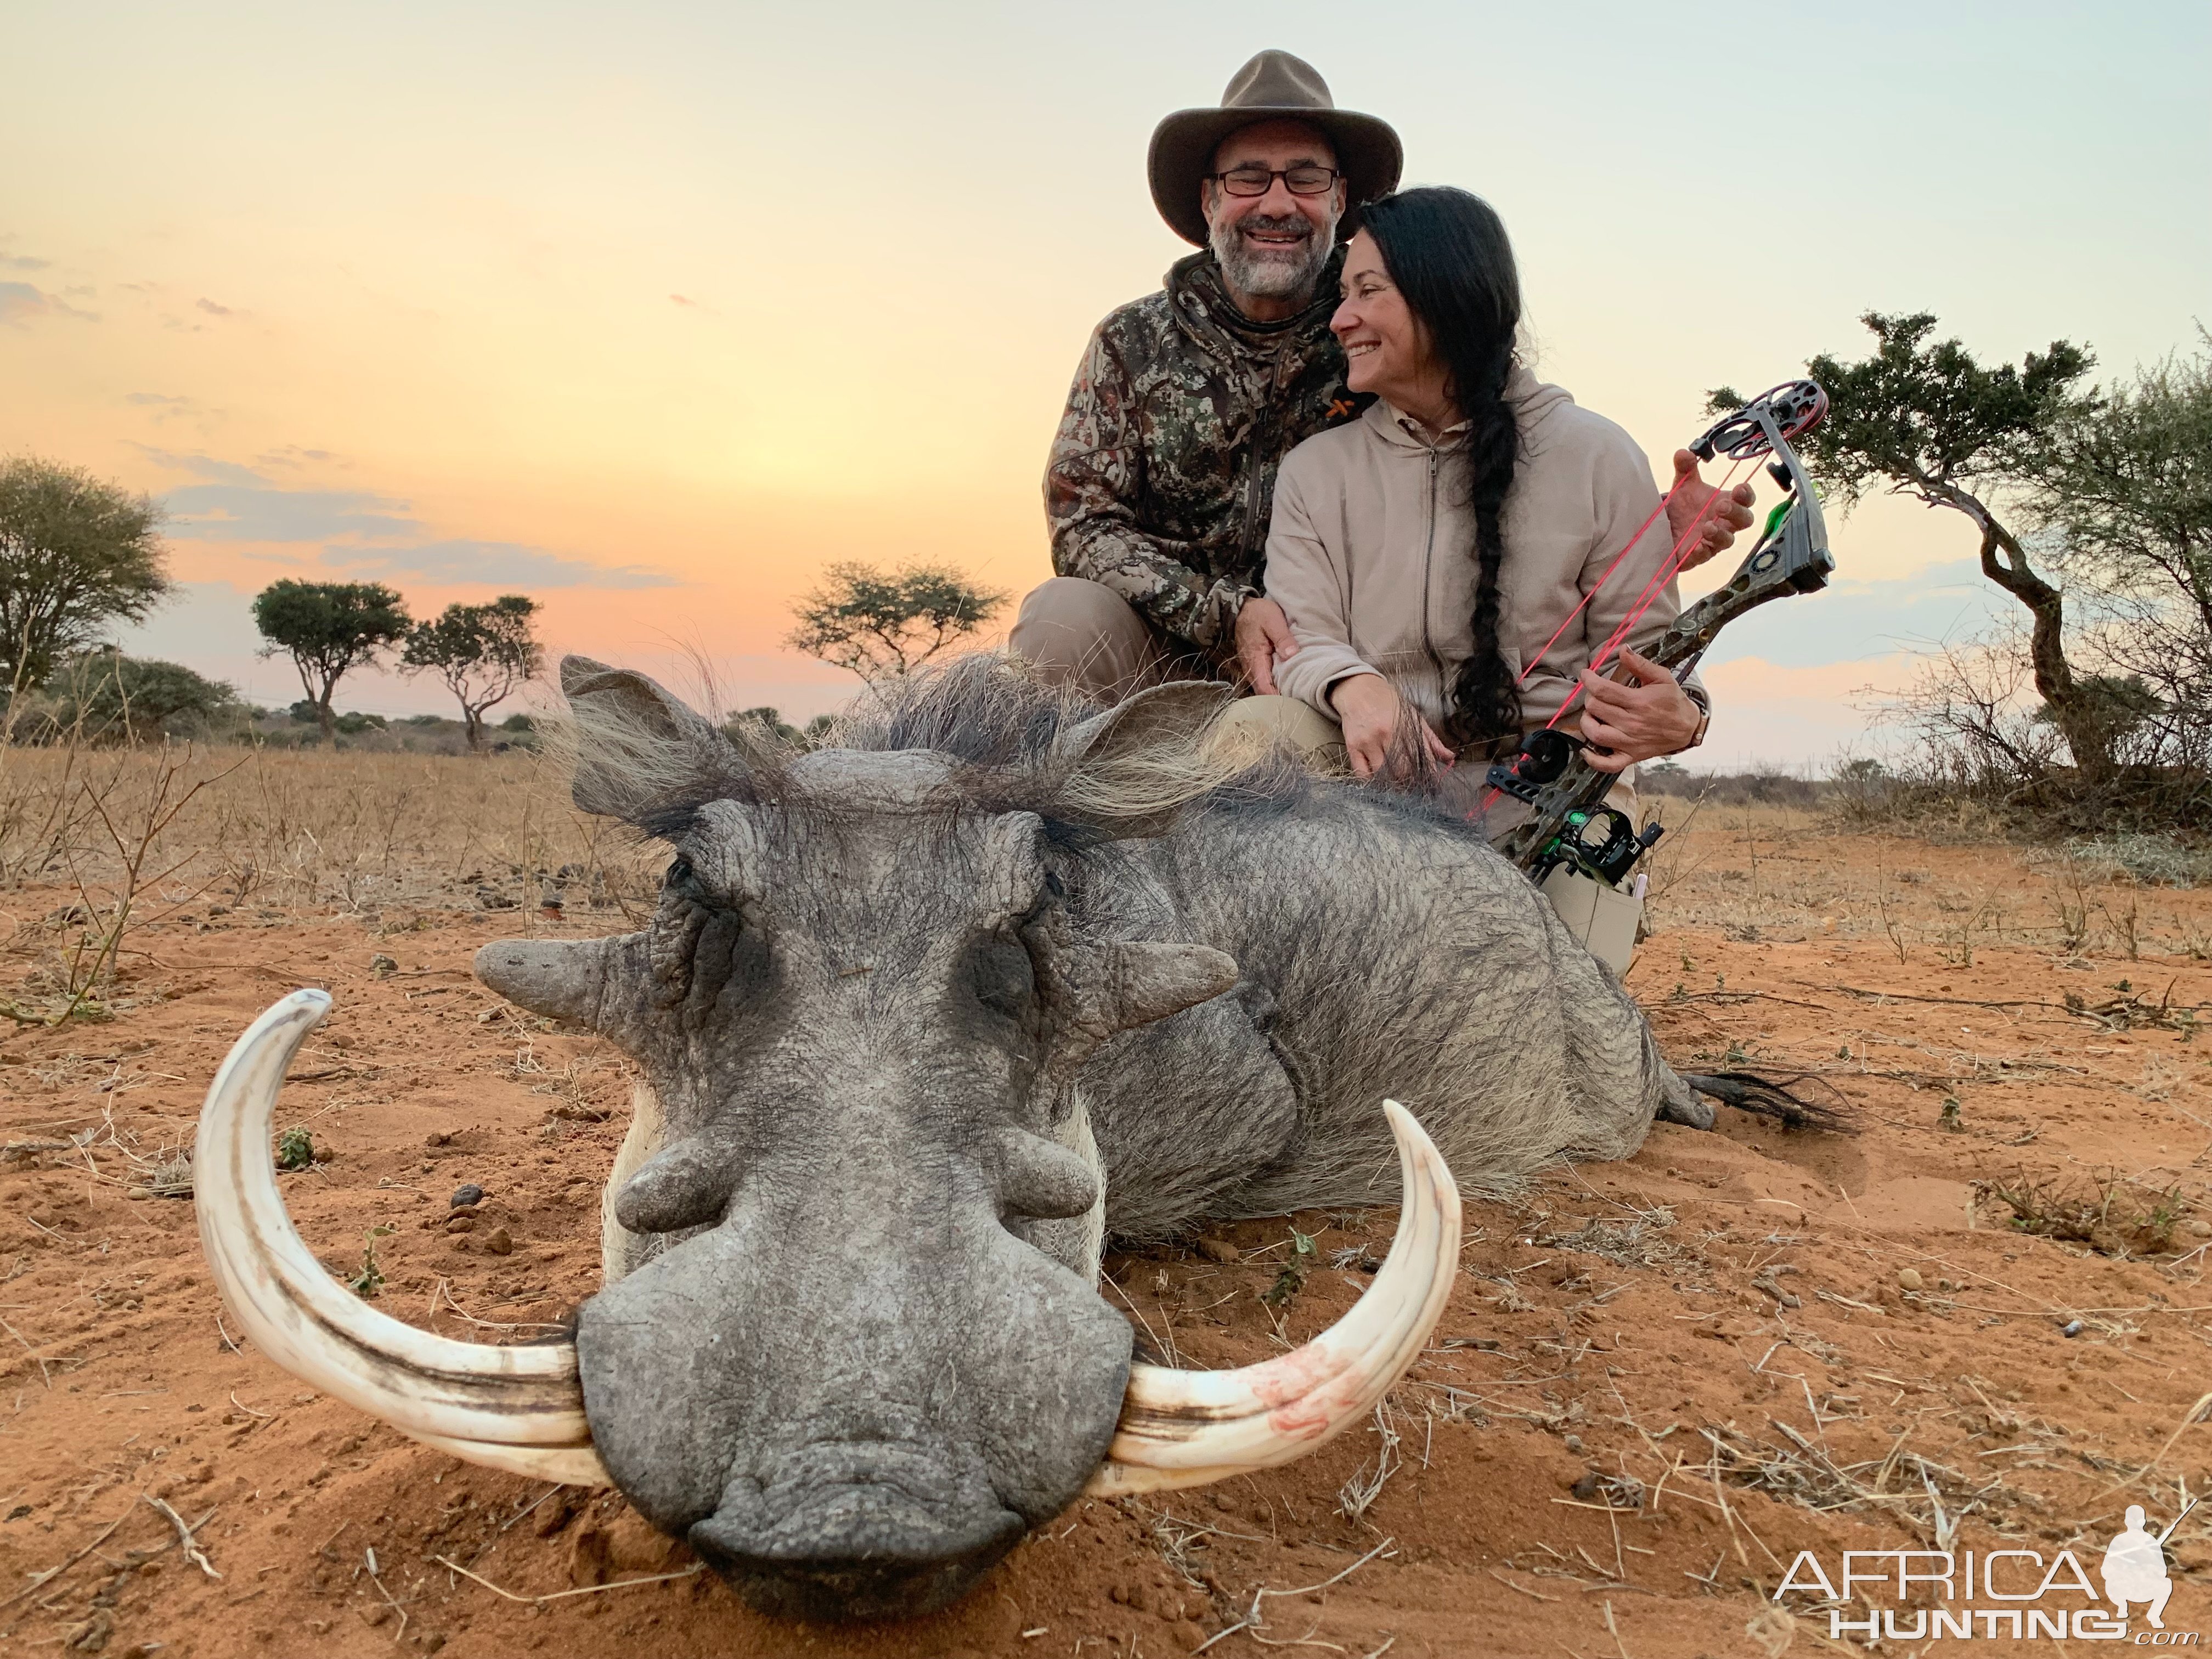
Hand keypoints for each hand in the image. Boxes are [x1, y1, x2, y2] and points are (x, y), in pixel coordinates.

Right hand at [1234, 596, 1298, 693]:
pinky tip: (1287, 684)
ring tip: (1296, 695)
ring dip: (1277, 692)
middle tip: (1300, 701)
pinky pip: (1264, 680)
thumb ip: (1282, 638)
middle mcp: (1251, 668)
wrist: (1242, 608)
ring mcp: (1252, 668)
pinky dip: (1275, 684)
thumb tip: (1291, 655)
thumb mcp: (1273, 620)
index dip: (1277, 699)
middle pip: (1264, 692)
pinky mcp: (1255, 665)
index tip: (1293, 703)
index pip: (1264, 688)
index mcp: (1255, 659)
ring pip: (1264, 687)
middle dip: (1279, 699)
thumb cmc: (1258, 613)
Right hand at [1328, 674, 1454, 781]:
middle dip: (1410, 784)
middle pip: (1403, 771)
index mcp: (1406, 726)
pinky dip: (1371, 782)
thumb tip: (1450, 757)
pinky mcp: (1353, 747)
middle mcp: (1387, 734)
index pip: (1423, 759)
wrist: (1358, 690)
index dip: (1429, 776)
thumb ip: (1431, 740)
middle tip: (1413, 789)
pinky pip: (1362, 774)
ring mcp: (1368, 741)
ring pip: (1383, 774)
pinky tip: (1378, 782)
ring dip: (1392, 785)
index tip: (1431, 786)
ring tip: (1397, 787)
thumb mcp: (1414, 716)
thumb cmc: (1388, 703)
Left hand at [1576, 647, 1701, 773]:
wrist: (1688, 728)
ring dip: (1587, 723)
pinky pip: (1607, 764)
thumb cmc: (1672, 701)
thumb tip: (1622, 649)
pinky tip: (1587, 750)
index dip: (1589, 680)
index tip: (1586, 675)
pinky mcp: (1630, 756)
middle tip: (1594, 695)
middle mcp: (1632, 723)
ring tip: (1591, 715)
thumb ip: (1640, 664)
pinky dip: (1593, 760)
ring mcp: (1630, 742)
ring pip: (1596, 734)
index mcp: (1638, 702)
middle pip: (1596, 709)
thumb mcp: (1662, 677)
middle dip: (1589, 698)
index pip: (1603, 690)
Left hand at [1666, 450, 1757, 572]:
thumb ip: (1685, 469)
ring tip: (1707, 526)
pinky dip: (1701, 553)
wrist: (1663, 526)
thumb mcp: (1683, 485)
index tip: (1740, 488)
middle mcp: (1724, 523)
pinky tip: (1697, 546)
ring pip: (1727, 541)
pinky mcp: (1697, 555)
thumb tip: (1683, 453)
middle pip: (1744, 521)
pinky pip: (1704, 557)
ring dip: (1720, 533)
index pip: (1746, 500)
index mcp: (1726, 503)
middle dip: (1736, 512)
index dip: (1747, 495)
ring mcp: (1712, 541)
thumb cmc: (1683, 506)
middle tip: (1721, 506)